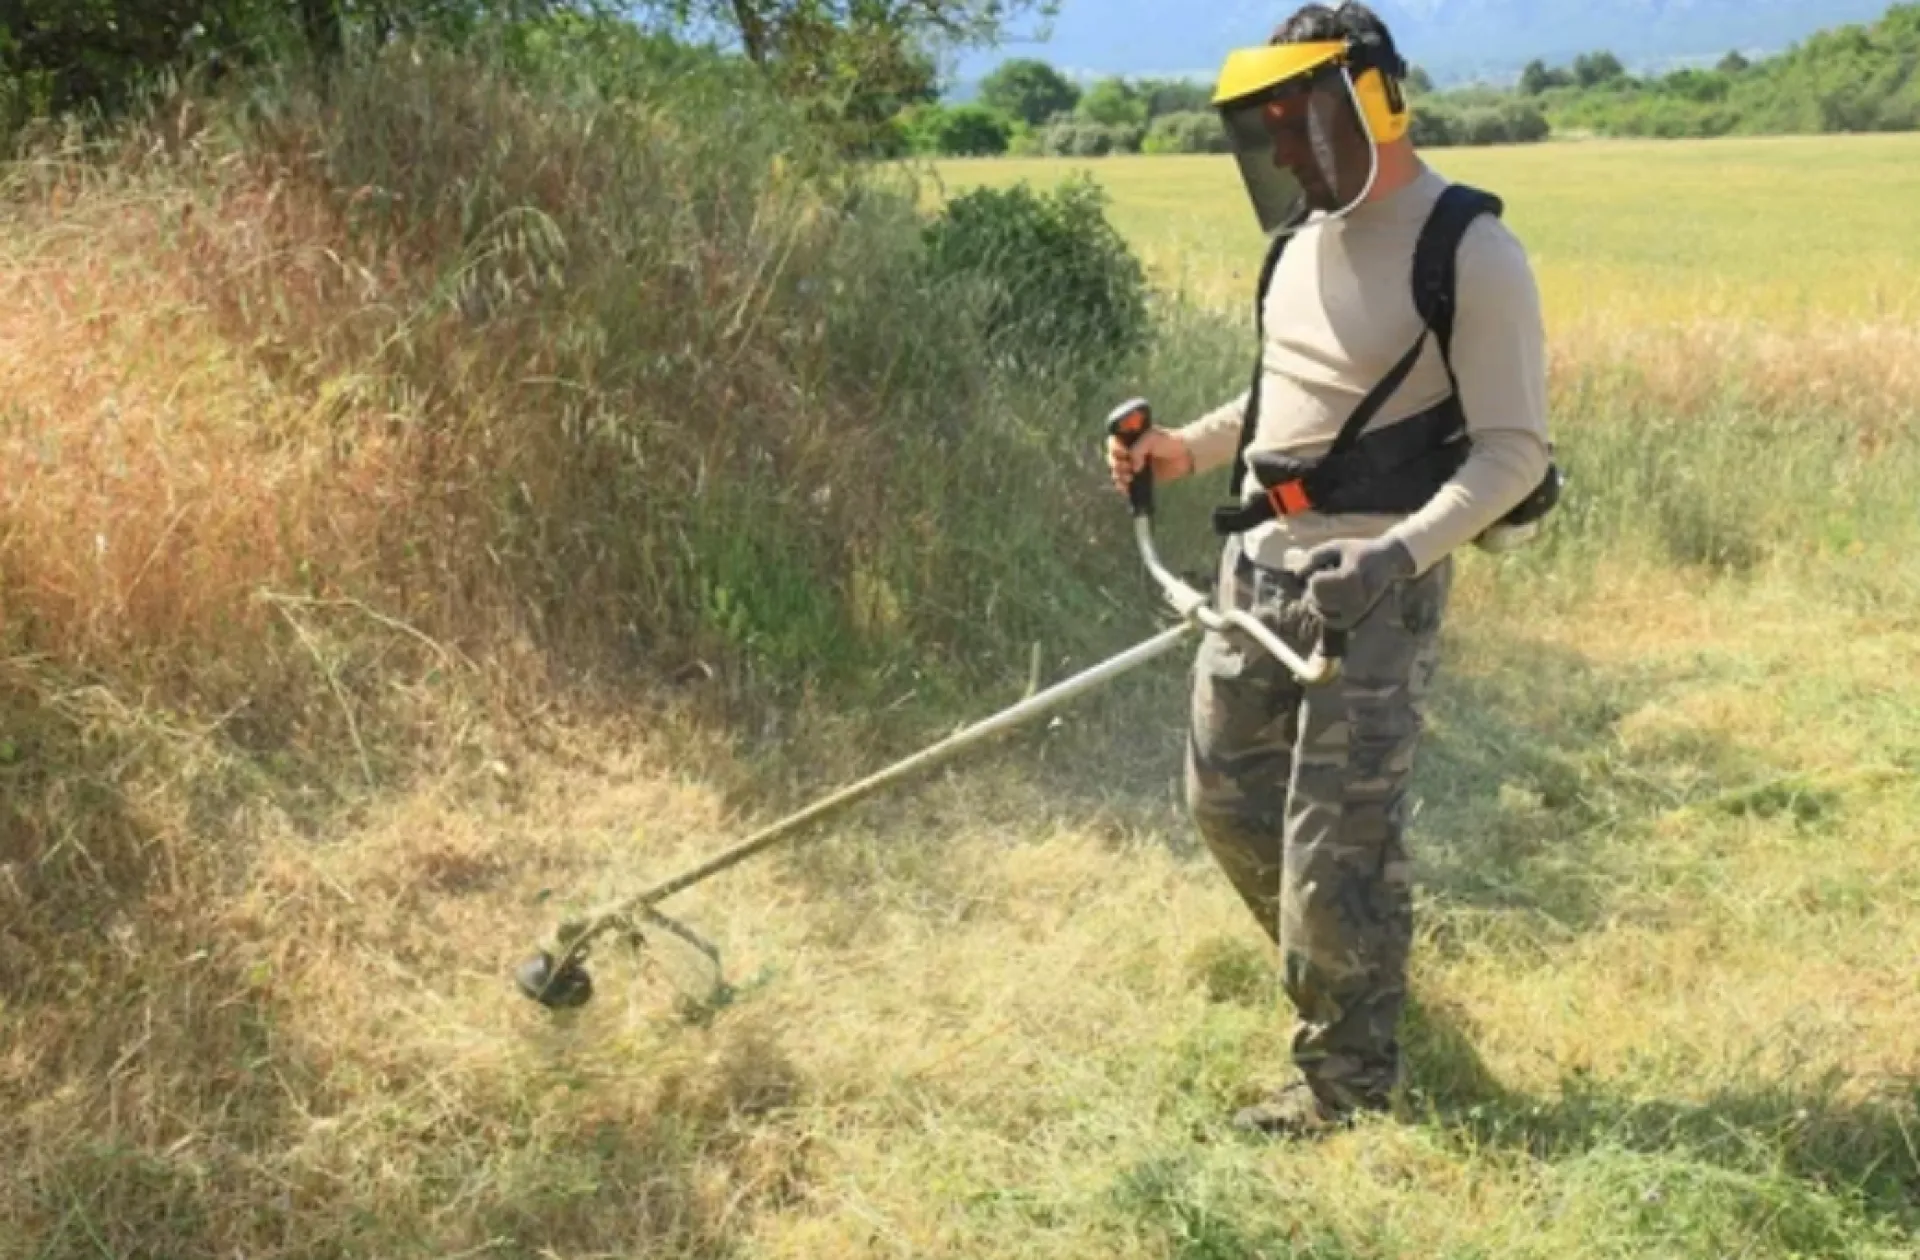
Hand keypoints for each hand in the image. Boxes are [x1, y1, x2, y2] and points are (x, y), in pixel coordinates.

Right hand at [1107, 430, 1192, 497]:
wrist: (1185, 455)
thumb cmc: (1169, 441)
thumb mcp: (1151, 438)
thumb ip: (1138, 449)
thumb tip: (1133, 466)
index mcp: (1130, 438)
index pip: (1113, 444)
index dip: (1114, 450)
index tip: (1123, 454)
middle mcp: (1129, 452)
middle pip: (1113, 460)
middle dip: (1117, 465)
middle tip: (1128, 467)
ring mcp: (1134, 465)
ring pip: (1117, 473)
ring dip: (1119, 476)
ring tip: (1129, 478)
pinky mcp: (1140, 478)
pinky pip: (1126, 484)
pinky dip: (1123, 487)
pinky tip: (1125, 488)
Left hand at [1291, 536, 1415, 629]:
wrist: (1388, 561)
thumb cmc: (1359, 551)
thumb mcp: (1336, 546)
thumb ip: (1314, 557)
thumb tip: (1297, 575)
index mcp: (1350, 576)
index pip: (1316, 583)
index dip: (1313, 575)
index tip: (1322, 567)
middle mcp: (1355, 596)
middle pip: (1317, 599)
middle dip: (1313, 588)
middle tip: (1324, 577)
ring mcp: (1357, 609)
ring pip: (1322, 612)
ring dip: (1316, 601)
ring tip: (1326, 587)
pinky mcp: (1358, 617)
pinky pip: (1332, 622)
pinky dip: (1323, 614)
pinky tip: (1325, 602)